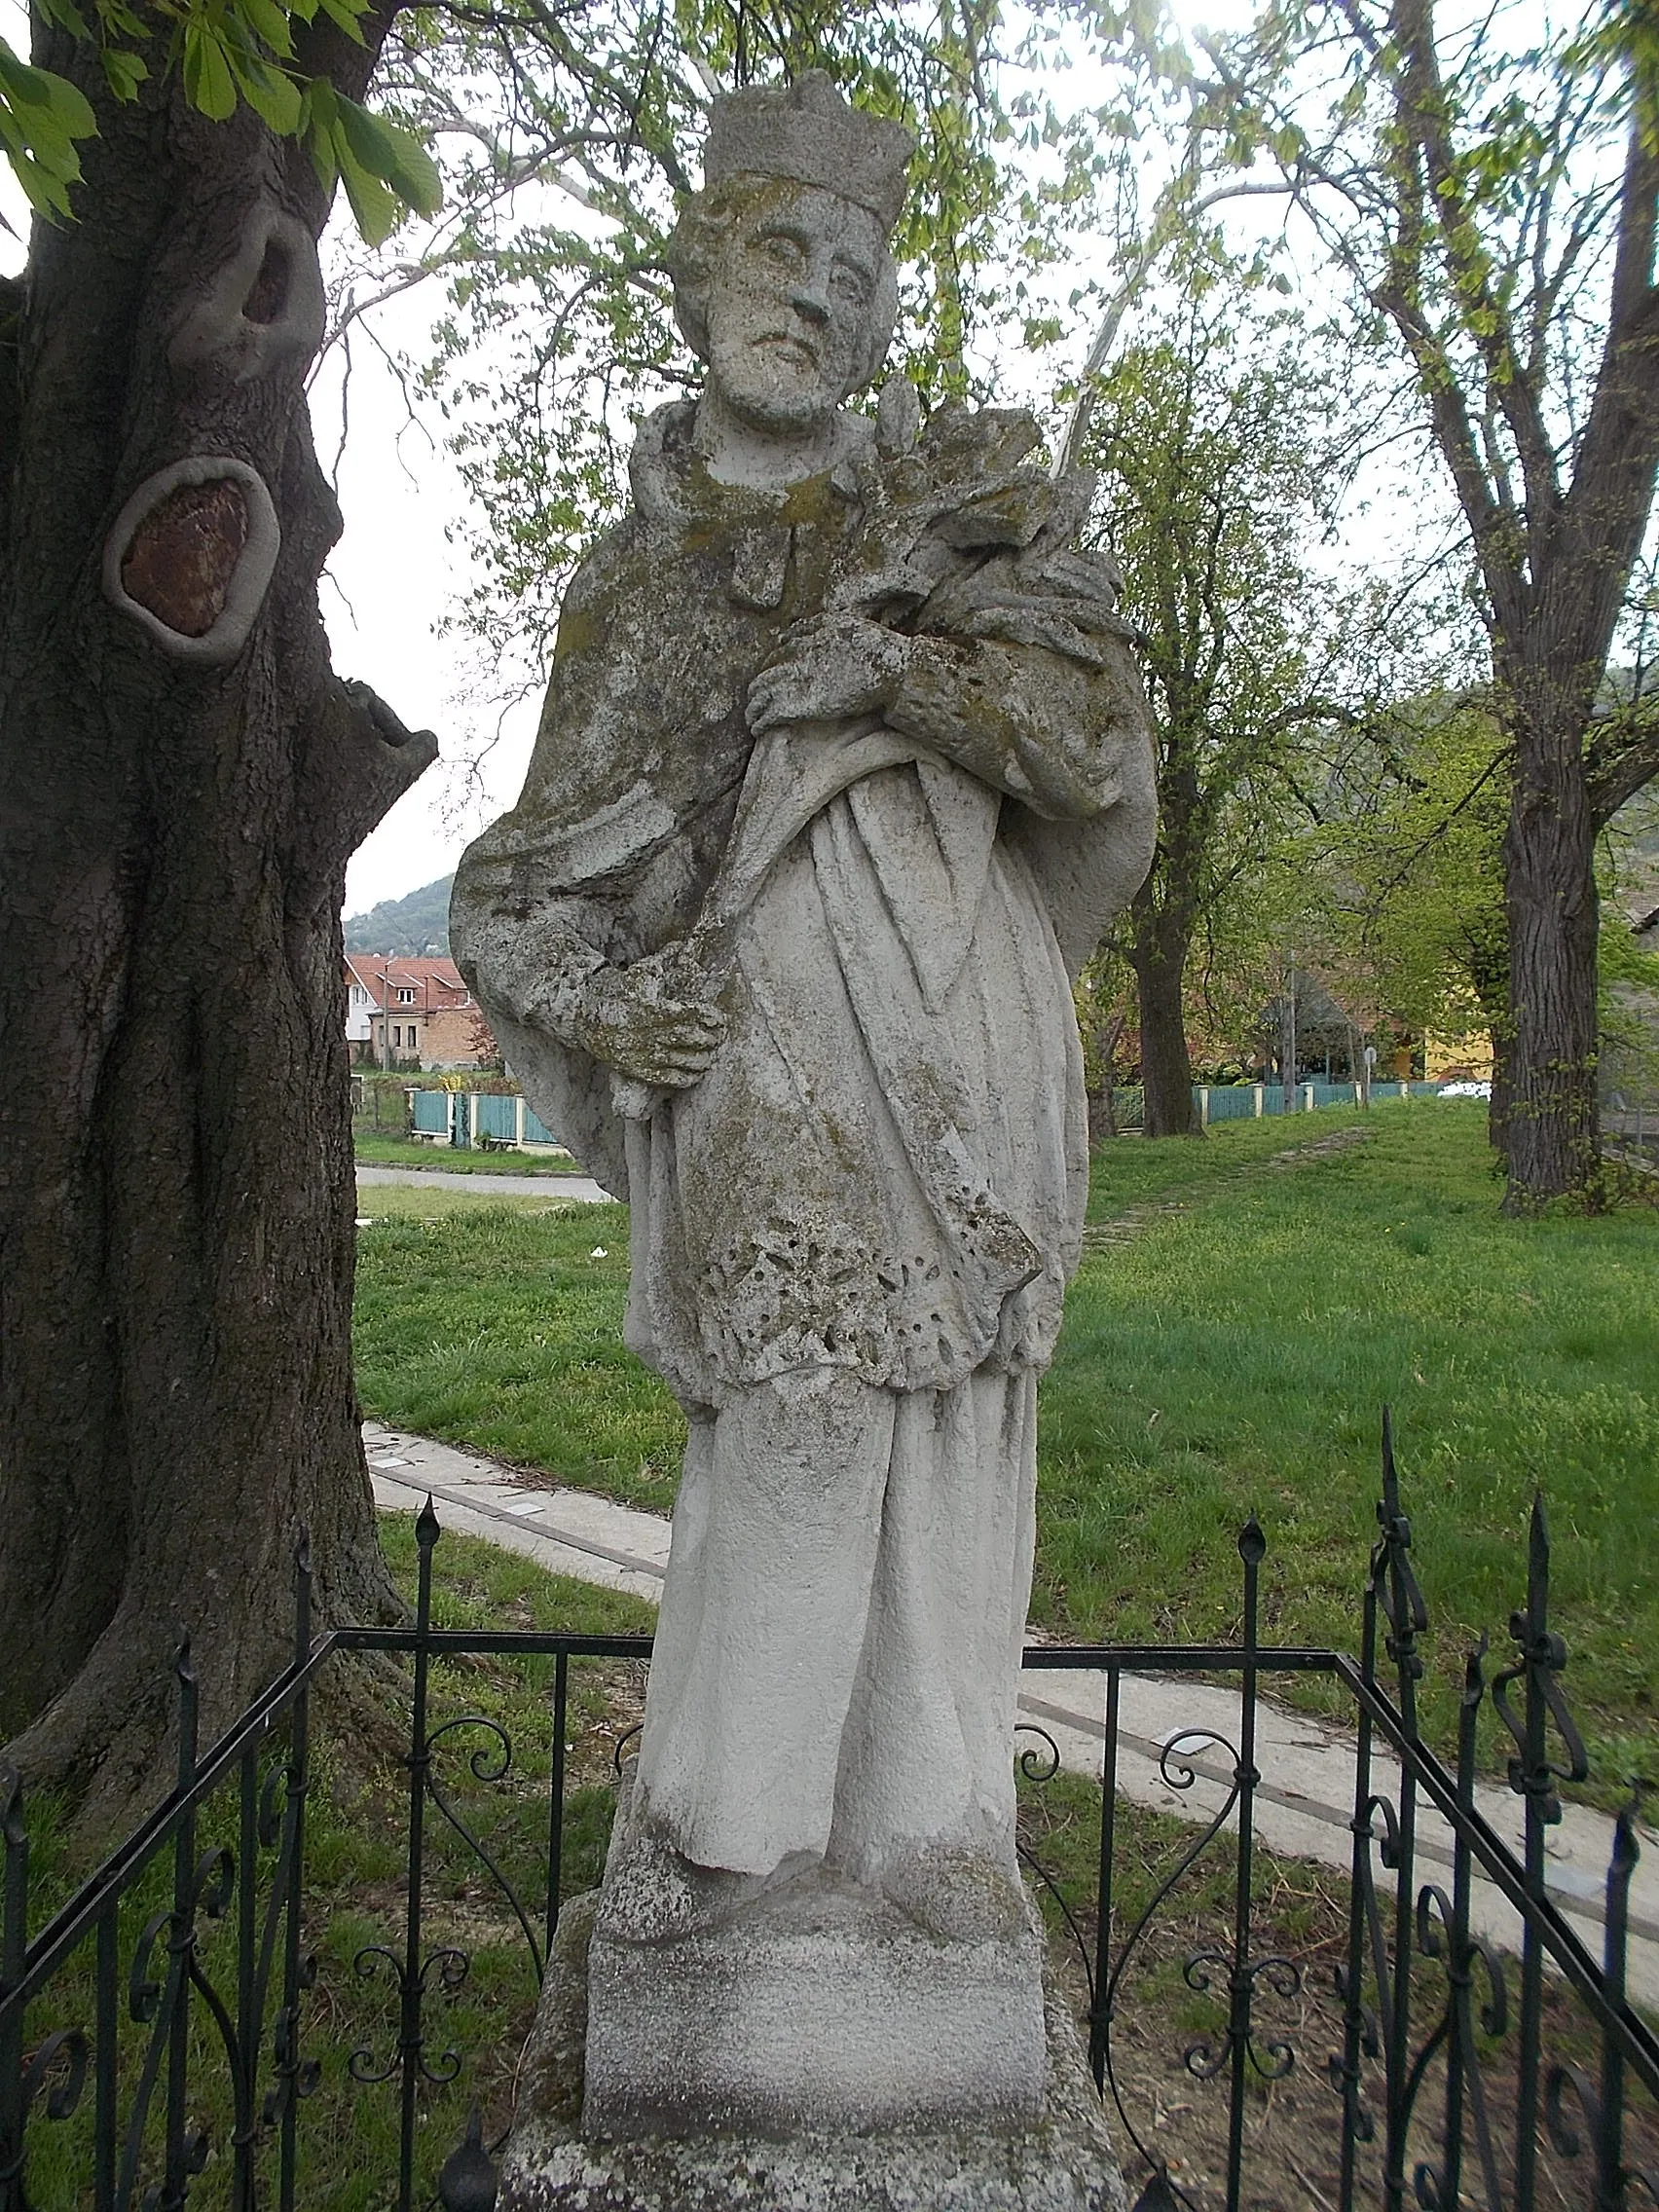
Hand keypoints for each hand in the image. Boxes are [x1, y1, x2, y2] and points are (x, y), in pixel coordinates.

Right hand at [573, 951, 726, 1088]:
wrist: (585, 1016)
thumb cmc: (618, 992)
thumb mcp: (638, 973)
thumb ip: (662, 960)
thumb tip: (680, 944)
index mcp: (649, 1008)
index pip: (688, 1014)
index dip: (708, 1017)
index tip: (720, 1019)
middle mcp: (646, 1032)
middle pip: (689, 1037)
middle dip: (710, 1038)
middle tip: (721, 1037)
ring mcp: (641, 1053)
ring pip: (681, 1060)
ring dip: (702, 1060)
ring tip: (712, 1056)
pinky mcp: (636, 1069)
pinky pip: (665, 1078)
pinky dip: (685, 1078)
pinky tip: (697, 1074)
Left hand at [745, 614, 910, 734]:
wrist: (890, 672)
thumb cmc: (873, 647)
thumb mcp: (842, 622)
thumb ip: (813, 626)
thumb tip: (786, 635)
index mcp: (804, 640)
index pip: (774, 656)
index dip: (768, 669)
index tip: (768, 680)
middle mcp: (795, 660)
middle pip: (762, 675)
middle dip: (755, 689)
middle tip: (753, 700)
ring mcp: (796, 683)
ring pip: (760, 695)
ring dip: (753, 707)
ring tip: (751, 717)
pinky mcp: (800, 706)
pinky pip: (769, 715)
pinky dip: (760, 722)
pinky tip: (758, 729)